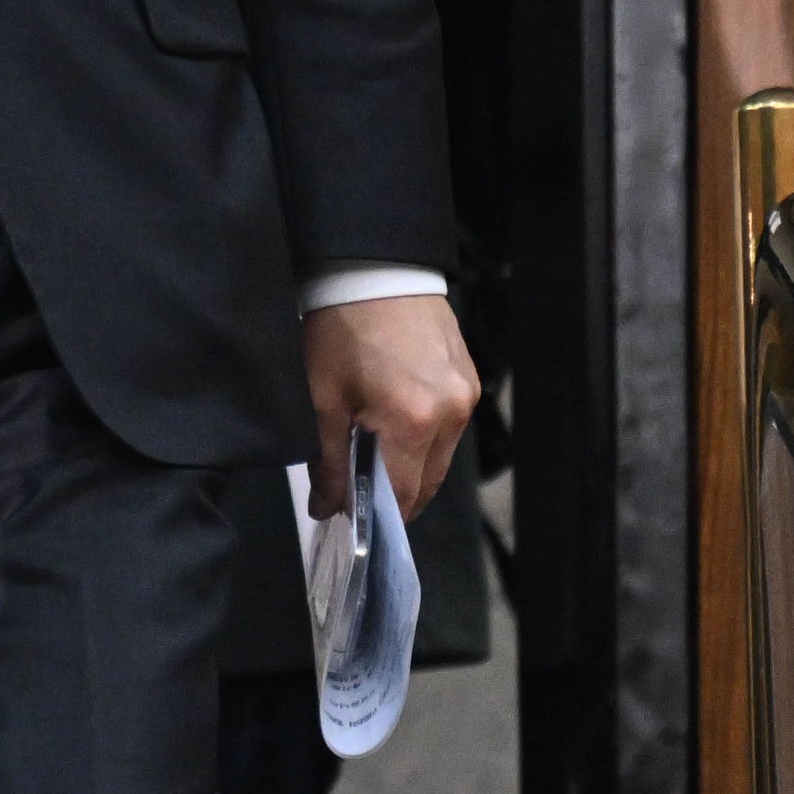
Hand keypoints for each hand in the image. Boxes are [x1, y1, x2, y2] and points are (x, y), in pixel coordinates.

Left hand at [301, 291, 479, 520]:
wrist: (372, 270)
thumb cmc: (340, 328)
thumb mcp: (322, 395)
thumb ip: (328, 458)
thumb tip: (326, 506)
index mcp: (414, 420)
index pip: (403, 493)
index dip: (379, 515)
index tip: (352, 523)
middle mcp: (451, 413)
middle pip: (427, 479)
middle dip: (395, 496)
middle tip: (360, 499)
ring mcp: (467, 396)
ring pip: (441, 455)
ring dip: (411, 467)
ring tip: (374, 465)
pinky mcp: (470, 380)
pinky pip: (449, 427)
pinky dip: (424, 438)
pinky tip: (396, 431)